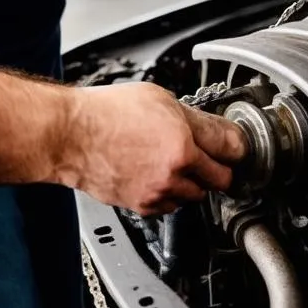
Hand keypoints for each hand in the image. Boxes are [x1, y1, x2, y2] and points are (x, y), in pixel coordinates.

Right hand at [59, 83, 248, 215]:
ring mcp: (157, 193)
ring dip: (193, 182)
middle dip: (218, 168)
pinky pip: (170, 205)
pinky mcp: (141, 206)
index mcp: (183, 145)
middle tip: (210, 156)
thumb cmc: (108, 113)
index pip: (232, 153)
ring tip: (177, 163)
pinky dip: (171, 194)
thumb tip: (222, 129)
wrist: (70, 135)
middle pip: (219, 181)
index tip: (237, 147)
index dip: (237, 148)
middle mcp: (174, 173)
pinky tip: (158, 174)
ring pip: (195, 196)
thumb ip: (197, 119)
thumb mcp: (162, 100)